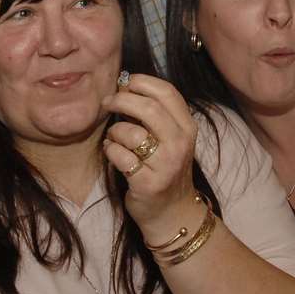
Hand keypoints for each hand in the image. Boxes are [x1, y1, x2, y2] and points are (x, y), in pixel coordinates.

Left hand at [101, 73, 201, 235]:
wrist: (172, 211)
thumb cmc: (164, 167)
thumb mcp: (170, 137)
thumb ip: (153, 112)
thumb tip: (124, 84)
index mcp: (187, 127)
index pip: (167, 92)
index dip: (141, 82)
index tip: (124, 83)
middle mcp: (180, 144)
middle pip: (148, 108)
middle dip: (121, 100)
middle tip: (107, 102)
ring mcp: (165, 165)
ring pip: (131, 133)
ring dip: (115, 131)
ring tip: (114, 137)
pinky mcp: (148, 184)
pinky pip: (119, 156)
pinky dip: (110, 151)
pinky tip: (113, 152)